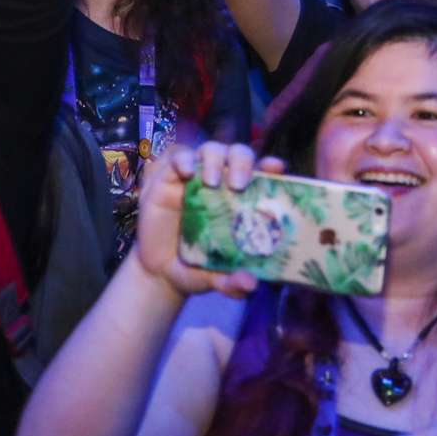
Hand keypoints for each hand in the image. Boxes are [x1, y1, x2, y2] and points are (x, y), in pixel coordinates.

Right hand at [129, 142, 263, 300]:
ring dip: (216, 159)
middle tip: (239, 185)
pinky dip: (186, 159)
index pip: (263, 174)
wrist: (159, 272)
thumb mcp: (214, 278)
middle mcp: (223, 183)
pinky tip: (189, 173)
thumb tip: (250, 285)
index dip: (271, 166)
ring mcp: (196, 178)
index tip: (277, 168)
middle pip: (238, 154)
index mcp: (242, 200)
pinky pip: (179, 156)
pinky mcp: (170, 178)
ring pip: (212, 149)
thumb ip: (231, 282)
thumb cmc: (196, 268)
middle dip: (243, 162)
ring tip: (213, 182)